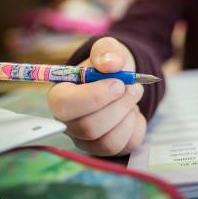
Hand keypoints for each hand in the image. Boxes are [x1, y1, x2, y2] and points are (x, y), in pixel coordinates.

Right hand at [47, 37, 146, 155]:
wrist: (122, 80)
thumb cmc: (107, 66)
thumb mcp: (107, 49)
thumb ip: (106, 50)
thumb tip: (110, 64)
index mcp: (60, 96)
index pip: (64, 106)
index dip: (95, 96)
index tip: (118, 83)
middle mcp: (68, 123)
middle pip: (88, 128)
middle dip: (119, 106)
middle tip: (133, 87)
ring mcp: (86, 140)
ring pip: (108, 142)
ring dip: (128, 115)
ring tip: (133, 95)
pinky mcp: (106, 149)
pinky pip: (125, 146)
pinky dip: (137, 125)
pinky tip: (133, 112)